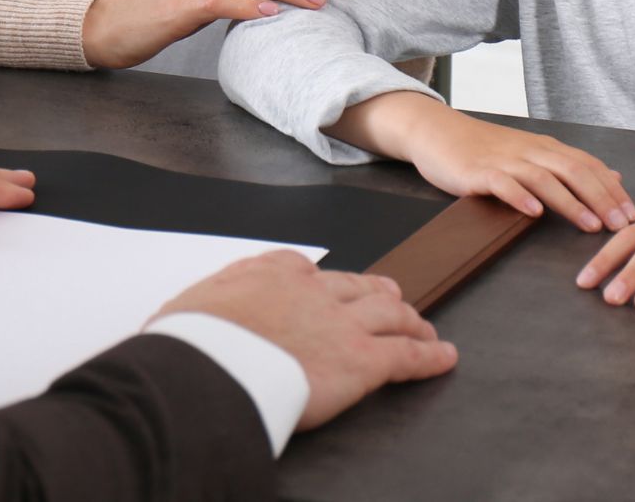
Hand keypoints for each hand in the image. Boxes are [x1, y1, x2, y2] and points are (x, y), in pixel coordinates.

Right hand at [158, 251, 456, 430]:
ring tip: (423, 327)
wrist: (208, 363)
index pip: (310, 271)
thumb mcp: (189, 308)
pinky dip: (430, 355)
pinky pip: (407, 355)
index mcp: (271, 272)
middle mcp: (313, 289)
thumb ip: (208, 308)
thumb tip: (192, 320)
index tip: (332, 291)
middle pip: (359, 287)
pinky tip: (445, 356)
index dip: (327, 285)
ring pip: (390, 314)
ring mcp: (342, 322)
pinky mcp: (362, 360)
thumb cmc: (191, 342)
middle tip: (394, 297)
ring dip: (410, 320)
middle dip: (379, 293)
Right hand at [343, 94, 634, 232]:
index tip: (633, 215)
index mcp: (545, 148)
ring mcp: (503, 161)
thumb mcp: (532, 153)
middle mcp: (529, 151)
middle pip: (574, 171)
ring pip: (544, 179)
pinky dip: (520, 197)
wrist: (436, 132)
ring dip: (571, 203)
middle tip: (622, 226)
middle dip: (602, 199)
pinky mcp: (478, 172)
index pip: (588, 165)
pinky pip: (502, 184)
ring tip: (590, 225)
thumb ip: (572, 165)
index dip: (613, 190)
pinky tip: (533, 213)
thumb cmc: (484, 148)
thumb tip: (615, 178)